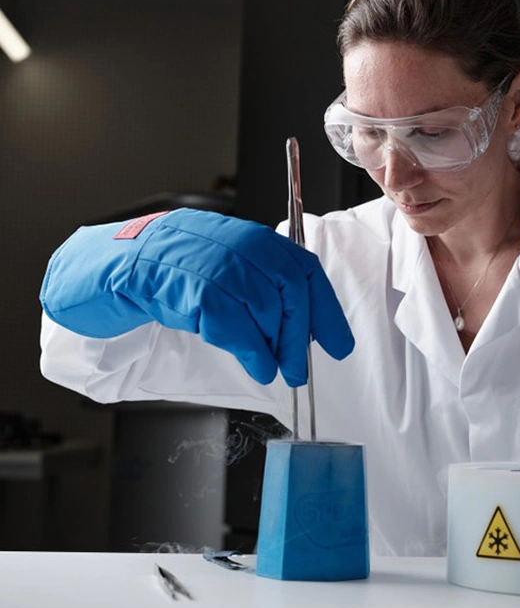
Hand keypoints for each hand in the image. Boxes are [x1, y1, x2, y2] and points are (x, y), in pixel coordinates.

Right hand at [40, 209, 353, 386]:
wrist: (92, 274)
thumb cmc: (155, 283)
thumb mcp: (214, 283)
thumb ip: (252, 296)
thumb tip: (295, 334)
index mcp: (241, 237)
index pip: (300, 266)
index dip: (325, 308)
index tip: (339, 344)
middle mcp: (225, 238)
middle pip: (287, 282)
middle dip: (302, 331)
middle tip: (300, 368)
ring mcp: (199, 254)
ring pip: (261, 299)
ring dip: (276, 344)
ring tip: (276, 370)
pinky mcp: (174, 279)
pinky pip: (227, 315)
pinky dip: (249, 346)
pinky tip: (256, 366)